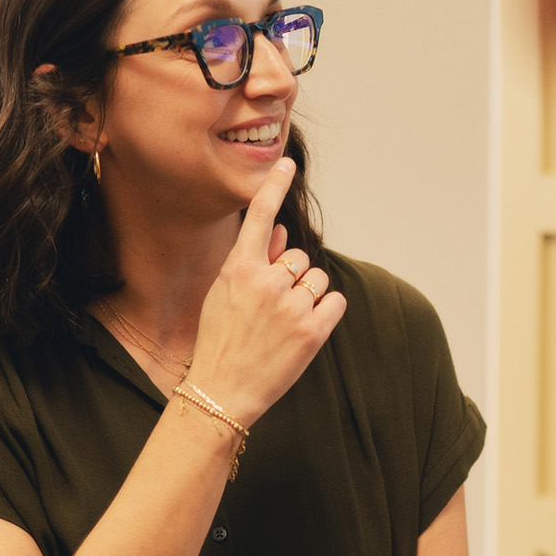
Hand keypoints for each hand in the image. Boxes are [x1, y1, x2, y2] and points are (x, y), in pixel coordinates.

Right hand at [187, 157, 347, 424]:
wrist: (220, 392)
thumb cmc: (220, 340)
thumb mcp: (224, 295)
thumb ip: (253, 260)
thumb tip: (284, 231)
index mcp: (238, 268)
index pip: (261, 216)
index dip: (274, 186)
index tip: (286, 163)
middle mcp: (266, 282)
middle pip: (300, 258)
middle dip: (293, 278)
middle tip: (271, 309)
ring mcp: (291, 307)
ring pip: (318, 280)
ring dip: (309, 297)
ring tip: (284, 323)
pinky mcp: (313, 332)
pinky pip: (336, 302)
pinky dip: (326, 313)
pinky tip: (304, 330)